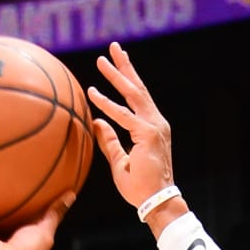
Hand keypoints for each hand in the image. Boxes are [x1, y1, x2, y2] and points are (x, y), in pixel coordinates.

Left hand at [88, 41, 176, 215]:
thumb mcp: (119, 161)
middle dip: (125, 66)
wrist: (156, 202)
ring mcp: (153, 127)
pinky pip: (123, 116)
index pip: (138, 98)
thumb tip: (96, 122)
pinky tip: (93, 93)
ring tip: (101, 60)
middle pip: (138, 88)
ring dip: (116, 75)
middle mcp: (155, 123)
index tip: (115, 63)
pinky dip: (107, 104)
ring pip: (133, 94)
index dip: (126, 79)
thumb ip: (109, 140)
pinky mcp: (147, 135)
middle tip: (113, 47)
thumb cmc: (139, 187)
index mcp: (150, 127)